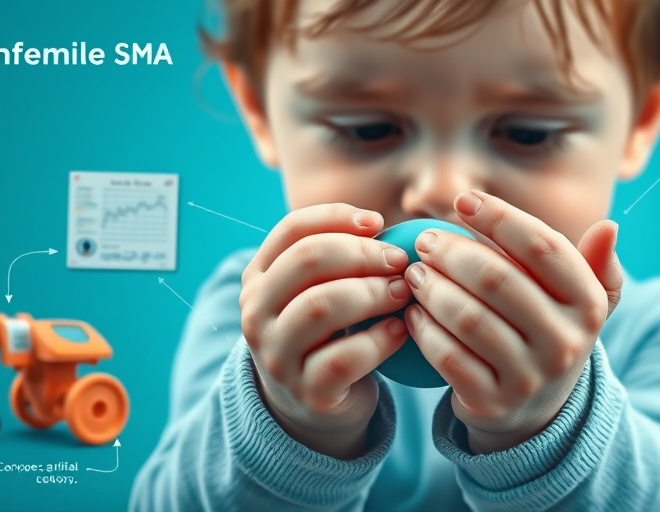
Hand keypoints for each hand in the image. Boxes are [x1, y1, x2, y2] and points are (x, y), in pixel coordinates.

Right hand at [239, 203, 411, 458]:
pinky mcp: (308, 393)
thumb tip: (378, 223)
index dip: (337, 217)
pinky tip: (399, 331)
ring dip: (372, 293)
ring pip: (321, 306)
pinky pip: (344, 358)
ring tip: (402, 292)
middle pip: (306, 260)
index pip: (292, 230)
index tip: (377, 223)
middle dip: (361, 253)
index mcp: (258, 279)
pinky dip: (379, 340)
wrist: (316, 404)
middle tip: (400, 260)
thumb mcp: (321, 289)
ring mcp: (277, 356)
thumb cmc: (328, 332)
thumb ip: (340, 256)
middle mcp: (257, 314)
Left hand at [404, 191, 622, 453]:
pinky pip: (448, 358)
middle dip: (453, 252)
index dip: (500, 217)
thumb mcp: (577, 300)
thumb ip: (590, 262)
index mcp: (589, 304)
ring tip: (415, 273)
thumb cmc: (547, 331)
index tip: (463, 200)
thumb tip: (610, 227)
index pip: (543, 246)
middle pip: (498, 280)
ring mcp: (529, 377)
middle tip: (426, 241)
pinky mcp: (493, 403)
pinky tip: (412, 313)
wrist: (535, 409)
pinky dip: (424, 331)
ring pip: (468, 319)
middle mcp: (565, 343)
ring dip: (432, 289)